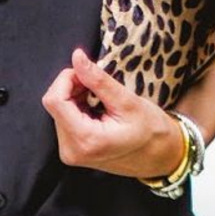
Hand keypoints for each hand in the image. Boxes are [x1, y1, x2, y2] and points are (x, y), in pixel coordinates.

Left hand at [41, 46, 186, 182]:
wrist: (160, 157)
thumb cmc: (150, 132)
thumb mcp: (127, 101)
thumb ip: (98, 80)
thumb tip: (77, 57)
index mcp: (85, 140)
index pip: (54, 100)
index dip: (67, 79)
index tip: (87, 74)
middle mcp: (71, 150)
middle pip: (54, 104)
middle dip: (73, 87)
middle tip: (99, 87)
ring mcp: (70, 152)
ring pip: (58, 110)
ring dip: (76, 96)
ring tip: (101, 101)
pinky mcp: (71, 150)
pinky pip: (64, 119)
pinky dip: (77, 107)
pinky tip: (96, 109)